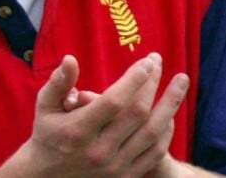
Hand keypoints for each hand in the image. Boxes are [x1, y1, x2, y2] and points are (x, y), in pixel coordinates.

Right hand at [0, 53, 189, 177]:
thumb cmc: (47, 133)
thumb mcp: (45, 104)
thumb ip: (59, 82)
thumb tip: (71, 59)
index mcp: (79, 130)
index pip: (113, 102)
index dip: (133, 81)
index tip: (146, 62)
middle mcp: (100, 151)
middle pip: (137, 114)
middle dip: (152, 84)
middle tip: (158, 60)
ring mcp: (116, 166)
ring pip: (152, 133)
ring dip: (169, 105)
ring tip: (180, 81)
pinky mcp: (126, 176)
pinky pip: (155, 151)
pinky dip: (166, 129)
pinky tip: (170, 111)